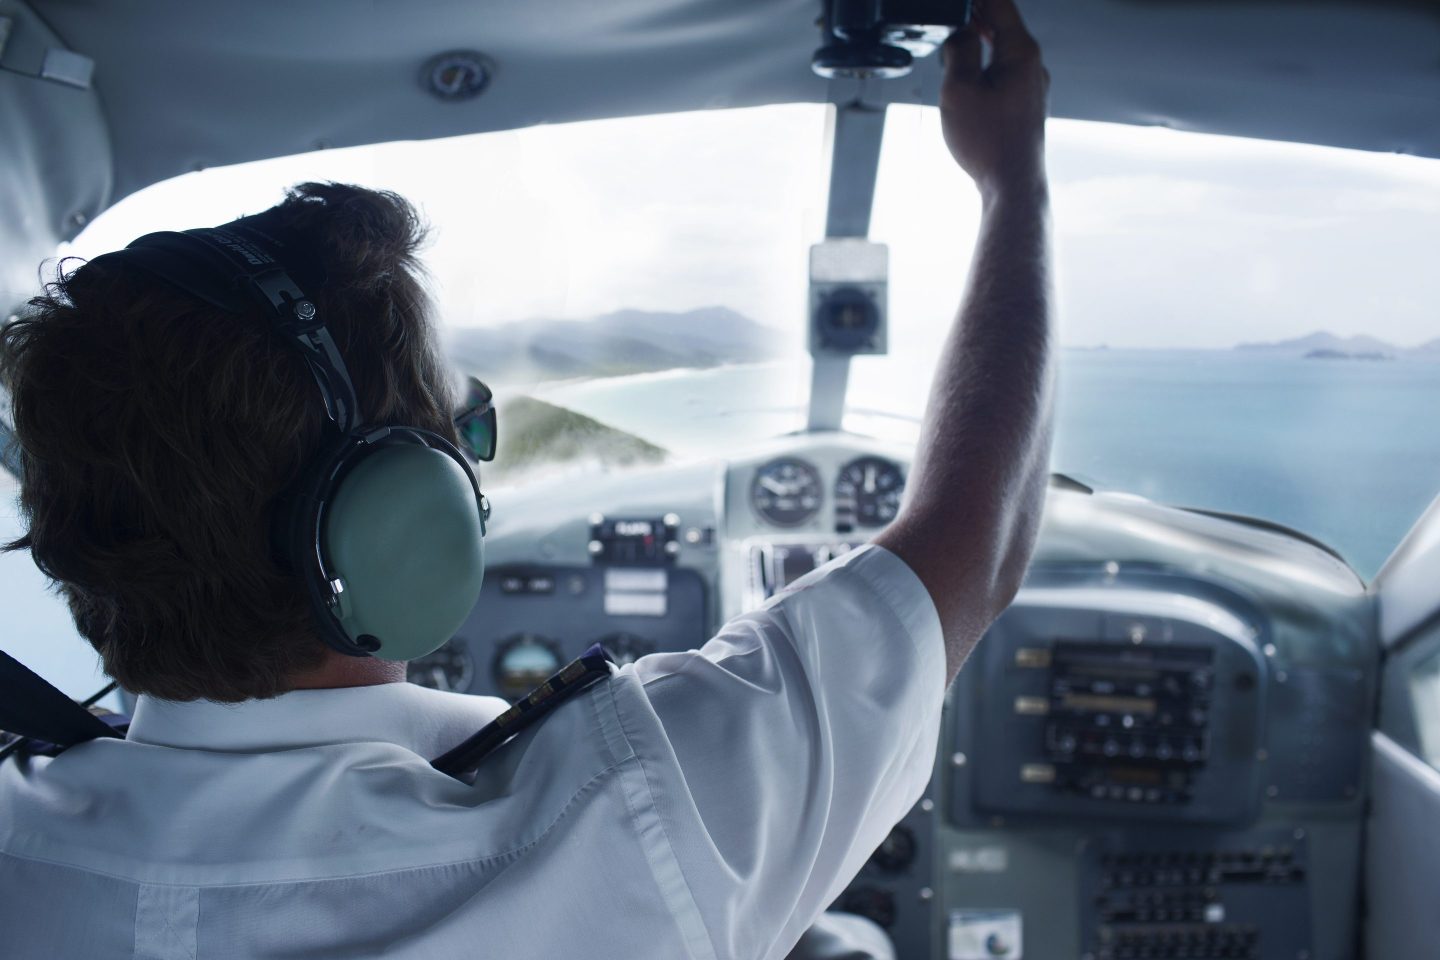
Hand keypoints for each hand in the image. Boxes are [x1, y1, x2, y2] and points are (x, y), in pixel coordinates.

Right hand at [939, 0, 1049, 198]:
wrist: (1010, 184)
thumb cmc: (988, 142)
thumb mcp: (959, 88)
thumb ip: (959, 49)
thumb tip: (960, 32)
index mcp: (1020, 51)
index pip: (999, 2)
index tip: (959, 4)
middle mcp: (1032, 64)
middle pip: (1003, 23)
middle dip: (975, 16)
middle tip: (951, 18)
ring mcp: (1032, 85)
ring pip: (1003, 49)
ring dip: (979, 42)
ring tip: (955, 45)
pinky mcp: (1026, 104)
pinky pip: (1005, 72)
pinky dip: (986, 65)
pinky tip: (970, 77)